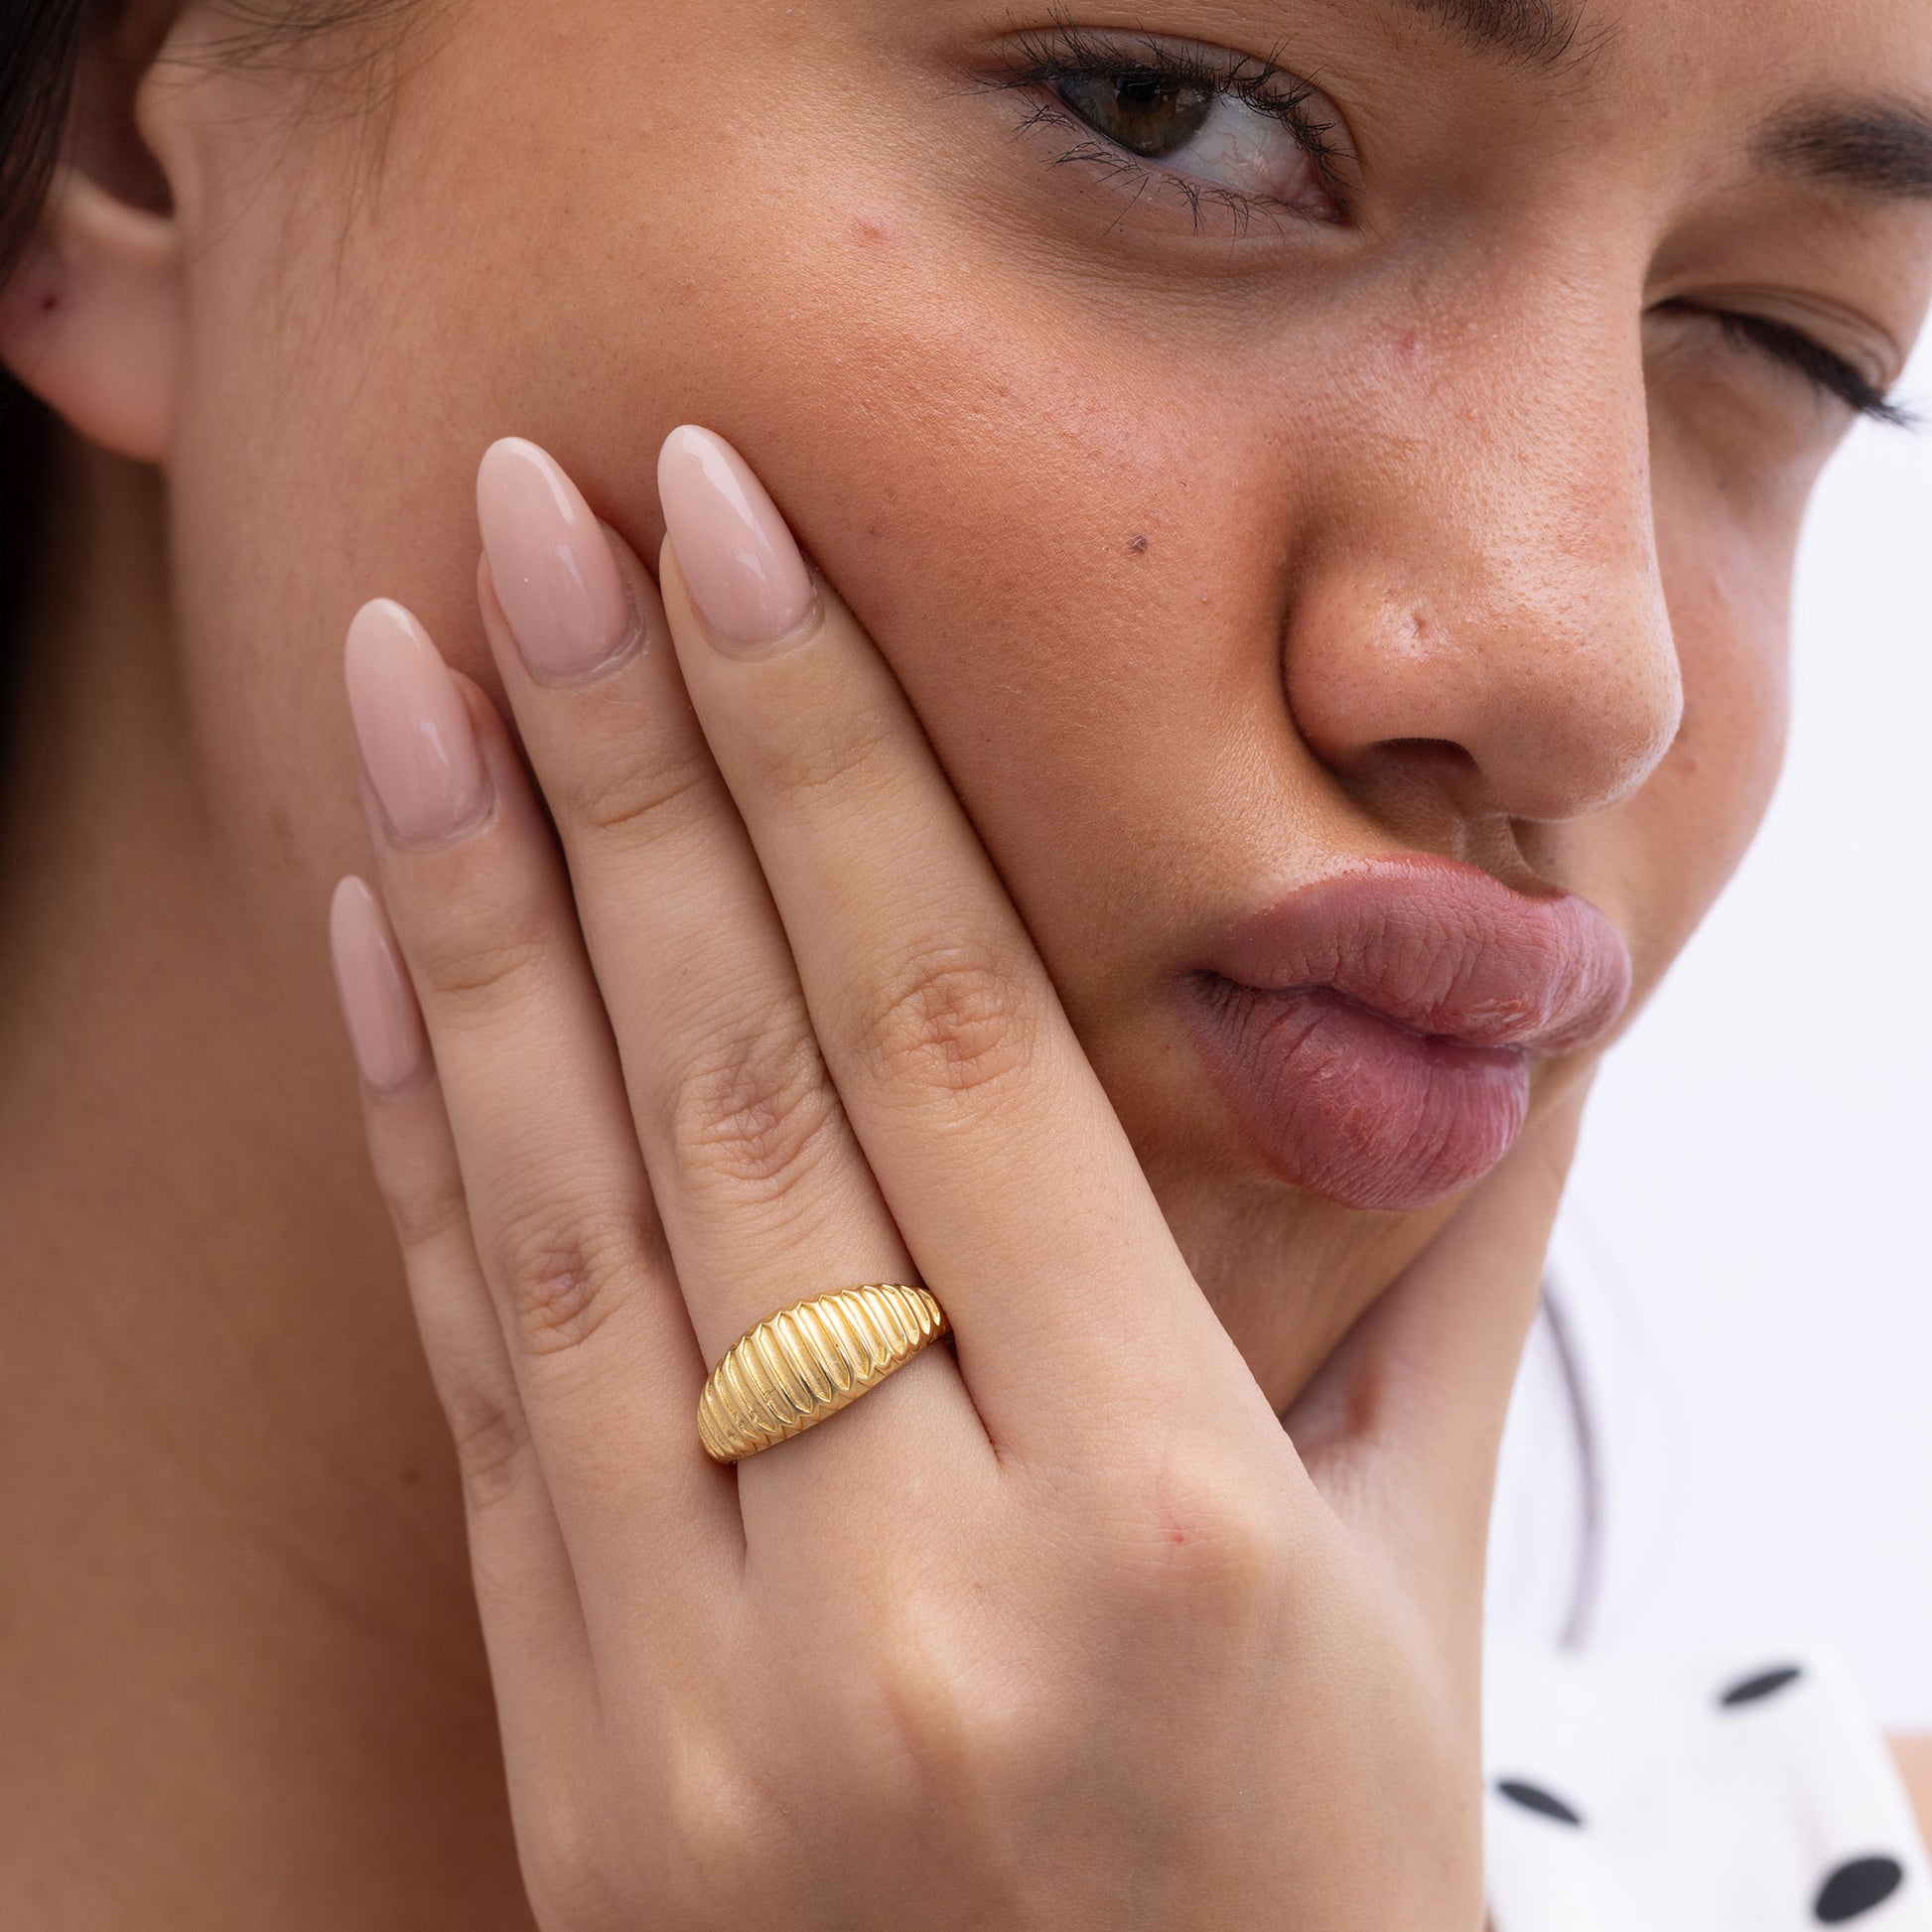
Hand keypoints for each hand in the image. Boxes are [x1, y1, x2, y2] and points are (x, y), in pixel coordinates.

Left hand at [328, 429, 1582, 1929]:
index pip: (951, 1036)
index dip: (832, 754)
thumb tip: (1500, 1031)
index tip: (732, 529)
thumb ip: (1428, 1289)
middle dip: (631, 757)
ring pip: (566, 1206)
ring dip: (477, 906)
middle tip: (543, 510)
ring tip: (415, 667)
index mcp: (1155, 1521)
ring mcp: (702, 1689)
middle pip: (740, 1075)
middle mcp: (911, 1589)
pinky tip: (386, 947)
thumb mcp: (1412, 1596)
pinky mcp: (577, 1753)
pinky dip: (424, 1145)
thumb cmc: (1303, 1916)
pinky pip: (482, 1381)